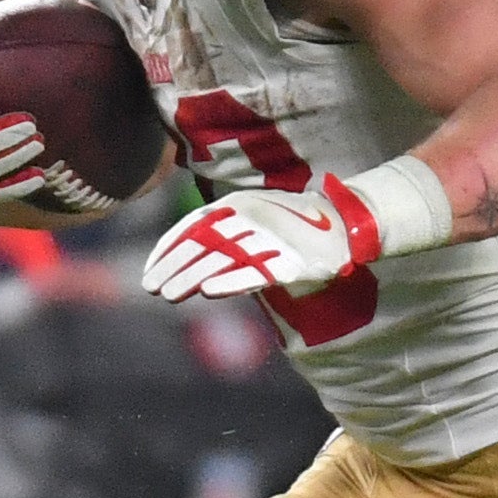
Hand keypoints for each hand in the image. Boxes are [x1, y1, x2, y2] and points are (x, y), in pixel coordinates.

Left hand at [142, 175, 386, 303]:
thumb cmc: (296, 221)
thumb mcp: (255, 215)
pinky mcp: (292, 260)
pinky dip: (233, 280)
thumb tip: (187, 253)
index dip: (167, 249)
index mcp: (238, 204)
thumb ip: (225, 228)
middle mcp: (250, 217)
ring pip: (223, 258)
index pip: (192, 226)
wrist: (348, 221)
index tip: (149, 271)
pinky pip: (257, 271)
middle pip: (202, 243)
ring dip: (192, 276)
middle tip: (151, 287)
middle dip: (173, 266)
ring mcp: (271, 238)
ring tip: (169, 294)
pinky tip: (210, 291)